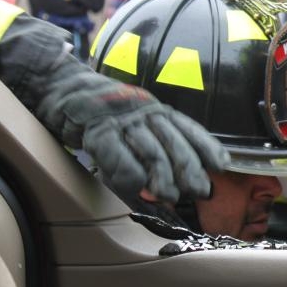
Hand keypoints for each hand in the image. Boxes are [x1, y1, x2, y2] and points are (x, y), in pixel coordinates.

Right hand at [35, 57, 229, 201]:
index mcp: (157, 110)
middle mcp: (143, 112)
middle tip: (199, 190)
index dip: (207, 147)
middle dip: (189, 168)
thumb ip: (158, 146)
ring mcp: (120, 120)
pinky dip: (128, 173)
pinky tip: (136, 187)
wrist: (65, 90)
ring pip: (149, 149)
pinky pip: (117, 154)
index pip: (188, 128)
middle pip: (173, 141)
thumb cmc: (107, 116)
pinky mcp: (96, 130)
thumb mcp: (139, 123)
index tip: (221, 166)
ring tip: (170, 196)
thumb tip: (179, 184)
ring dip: (162, 176)